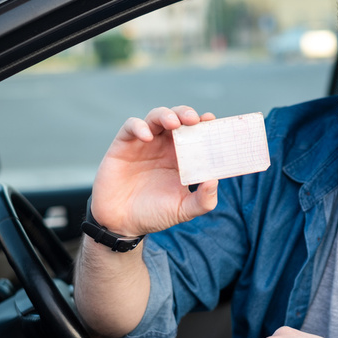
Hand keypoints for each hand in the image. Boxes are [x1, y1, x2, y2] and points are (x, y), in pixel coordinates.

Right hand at [91, 105, 218, 236]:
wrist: (122, 223)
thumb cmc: (154, 214)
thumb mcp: (183, 210)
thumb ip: (203, 201)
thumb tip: (214, 181)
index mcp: (181, 157)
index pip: (195, 133)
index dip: (204, 124)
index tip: (212, 121)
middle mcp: (164, 146)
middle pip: (178, 118)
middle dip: (186, 113)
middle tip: (194, 119)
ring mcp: (144, 143)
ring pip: (156, 117)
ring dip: (166, 115)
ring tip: (174, 123)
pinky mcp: (123, 145)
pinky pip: (131, 127)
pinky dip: (139, 126)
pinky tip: (147, 137)